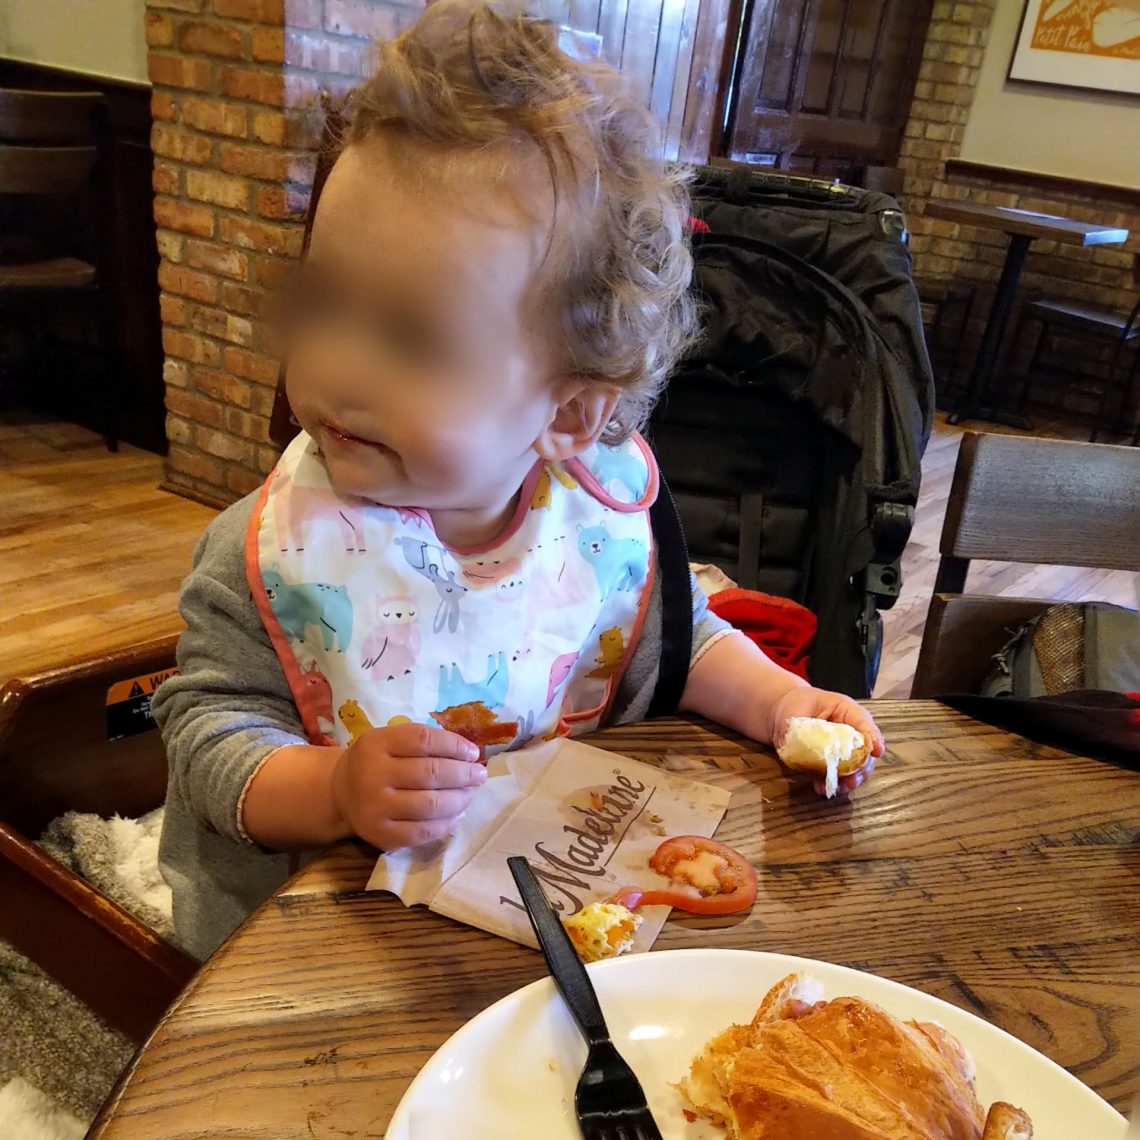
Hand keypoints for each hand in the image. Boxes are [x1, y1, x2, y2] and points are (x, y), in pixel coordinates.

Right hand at [331, 723, 487, 849]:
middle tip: (480, 775)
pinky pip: (422, 831)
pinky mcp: (380, 834)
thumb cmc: (376, 761)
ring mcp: (375, 807)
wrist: (340, 793)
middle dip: (463, 774)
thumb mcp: (389, 740)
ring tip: (470, 794)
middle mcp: (372, 775)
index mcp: (376, 744)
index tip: (473, 753)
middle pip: (430, 773)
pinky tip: (457, 815)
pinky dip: (446, 824)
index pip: (424, 740)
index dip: (454, 745)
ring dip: (460, 799)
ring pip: (430, 804)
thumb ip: (423, 742)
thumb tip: (469, 754)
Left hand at [768, 686, 884, 796]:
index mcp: (845, 710)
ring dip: (850, 779)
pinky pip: (839, 775)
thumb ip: (797, 726)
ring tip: (841, 787)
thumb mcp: (794, 709)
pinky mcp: (833, 761)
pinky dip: (834, 783)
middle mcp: (850, 730)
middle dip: (863, 767)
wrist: (786, 711)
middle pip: (865, 750)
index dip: (873, 737)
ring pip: (856, 766)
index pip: (864, 722)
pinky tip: (821, 787)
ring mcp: (843, 748)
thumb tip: (792, 744)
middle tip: (853, 778)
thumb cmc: (795, 704)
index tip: (876, 752)